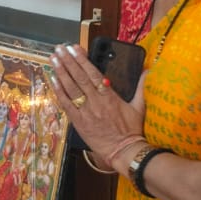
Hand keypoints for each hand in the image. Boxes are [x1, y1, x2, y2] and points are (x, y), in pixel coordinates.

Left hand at [48, 43, 145, 167]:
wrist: (123, 151)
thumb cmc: (132, 130)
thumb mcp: (139, 107)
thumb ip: (141, 87)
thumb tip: (148, 71)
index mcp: (109, 96)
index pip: (93, 73)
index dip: (82, 60)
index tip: (74, 48)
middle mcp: (95, 101)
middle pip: (78, 77)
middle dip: (68, 61)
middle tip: (59, 48)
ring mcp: (85, 111)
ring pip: (70, 88)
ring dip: (60, 72)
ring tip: (53, 59)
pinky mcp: (78, 122)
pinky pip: (66, 104)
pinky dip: (59, 91)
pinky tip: (52, 79)